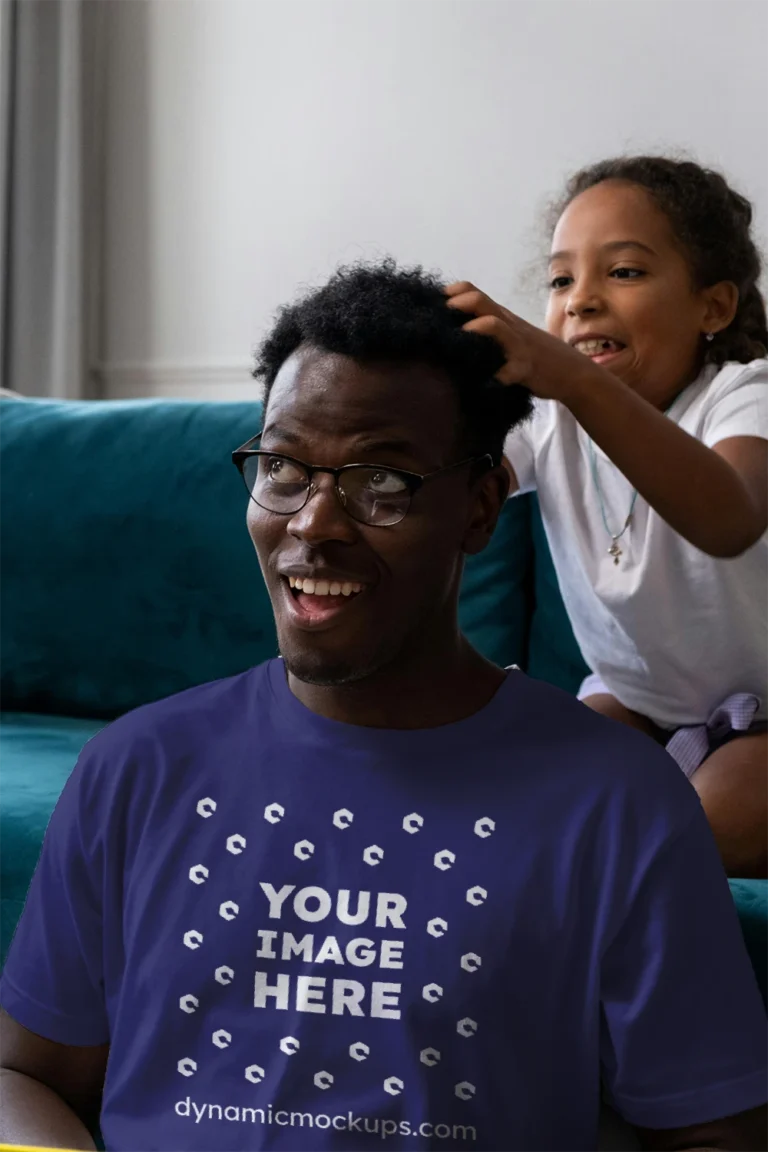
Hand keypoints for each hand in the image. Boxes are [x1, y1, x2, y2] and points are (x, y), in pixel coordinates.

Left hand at [444, 281, 603, 403]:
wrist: (573, 372)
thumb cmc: (536, 355)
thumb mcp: (511, 336)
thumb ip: (489, 331)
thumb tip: (451, 335)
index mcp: (502, 318)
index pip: (473, 292)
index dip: (451, 294)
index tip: (431, 305)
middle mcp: (509, 325)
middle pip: (480, 300)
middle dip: (456, 304)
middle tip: (437, 318)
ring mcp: (517, 345)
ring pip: (494, 325)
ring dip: (473, 329)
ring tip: (458, 339)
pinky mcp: (525, 368)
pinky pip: (508, 371)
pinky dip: (493, 378)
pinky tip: (481, 385)